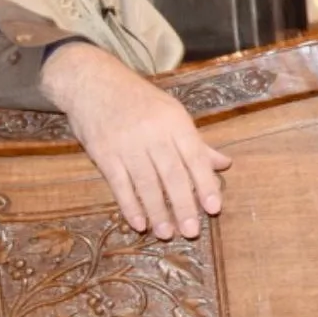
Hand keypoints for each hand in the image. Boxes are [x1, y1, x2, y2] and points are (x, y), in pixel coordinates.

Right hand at [42, 43, 230, 239]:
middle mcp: (153, 134)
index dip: (205, 184)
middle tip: (191, 231)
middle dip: (183, 205)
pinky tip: (139, 223)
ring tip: (167, 233)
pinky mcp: (103, 154)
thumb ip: (196, 142)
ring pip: (146, 183)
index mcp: (176, 122)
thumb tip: (224, 164)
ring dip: (157, 211)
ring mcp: (127, 144)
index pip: (195, 158)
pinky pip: (119, 184)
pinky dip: (130, 205)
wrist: (93, 83)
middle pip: (172, 174)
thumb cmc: (140, 100)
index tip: (214, 208)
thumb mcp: (173, 113)